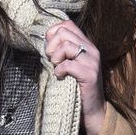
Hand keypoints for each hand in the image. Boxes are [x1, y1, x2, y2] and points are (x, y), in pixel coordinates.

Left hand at [45, 18, 105, 134]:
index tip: (50, 49)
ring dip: (55, 58)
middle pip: (64, 32)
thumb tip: (43, 40)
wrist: (92, 110)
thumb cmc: (76, 87)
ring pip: (66, 46)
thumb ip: (60, 51)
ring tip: (56, 68)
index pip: (67, 24)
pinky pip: (68, 65)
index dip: (53, 33)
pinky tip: (60, 77)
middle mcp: (91, 49)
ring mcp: (92, 61)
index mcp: (86, 44)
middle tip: (52, 60)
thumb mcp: (69, 64)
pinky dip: (59, 71)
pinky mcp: (90, 74)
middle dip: (51, 45)